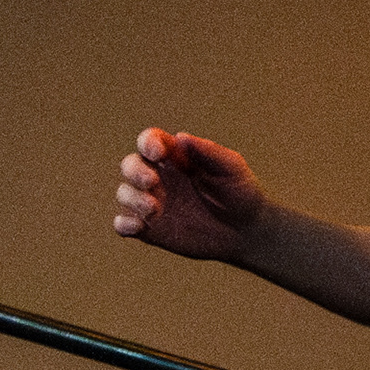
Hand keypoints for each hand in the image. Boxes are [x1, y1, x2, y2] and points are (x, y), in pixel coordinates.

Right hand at [113, 127, 271, 261]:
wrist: (247, 231)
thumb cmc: (241, 192)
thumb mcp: (231, 168)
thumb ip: (208, 151)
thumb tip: (181, 137)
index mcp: (175, 157)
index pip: (150, 141)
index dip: (148, 142)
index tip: (157, 153)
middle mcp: (158, 177)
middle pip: (130, 165)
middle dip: (135, 171)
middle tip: (151, 182)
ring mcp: (150, 203)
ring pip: (124, 194)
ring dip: (133, 199)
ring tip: (154, 210)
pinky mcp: (149, 229)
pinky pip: (123, 224)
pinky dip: (123, 224)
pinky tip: (137, 227)